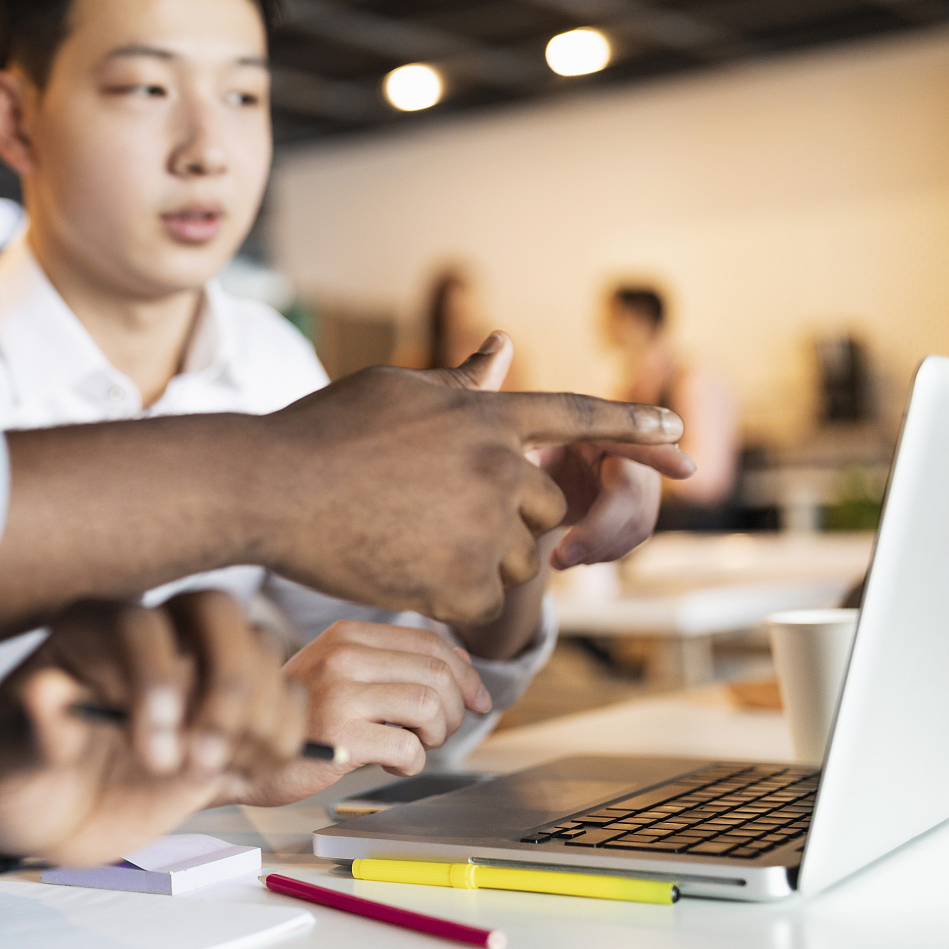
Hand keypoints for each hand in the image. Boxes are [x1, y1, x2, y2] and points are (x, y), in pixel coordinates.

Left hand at [0, 590, 304, 867]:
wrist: (41, 812)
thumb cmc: (11, 775)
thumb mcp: (2, 764)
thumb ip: (32, 732)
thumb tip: (44, 693)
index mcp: (88, 632)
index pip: (140, 626)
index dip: (156, 680)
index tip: (151, 753)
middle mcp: (151, 640)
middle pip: (218, 614)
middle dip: (228, 684)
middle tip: (202, 759)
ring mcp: (195, 674)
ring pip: (262, 652)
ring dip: (261, 718)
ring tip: (216, 774)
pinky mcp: (229, 718)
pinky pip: (285, 702)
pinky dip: (283, 740)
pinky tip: (240, 777)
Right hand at [227, 620, 489, 806]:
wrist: (236, 754)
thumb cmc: (295, 718)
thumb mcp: (339, 674)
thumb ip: (390, 664)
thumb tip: (462, 662)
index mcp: (345, 635)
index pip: (428, 641)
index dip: (465, 672)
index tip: (477, 700)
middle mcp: (342, 655)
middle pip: (436, 672)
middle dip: (454, 709)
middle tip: (440, 732)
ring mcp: (340, 692)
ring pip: (429, 705)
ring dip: (436, 734)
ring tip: (415, 745)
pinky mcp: (341, 734)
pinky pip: (409, 747)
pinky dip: (412, 761)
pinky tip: (390, 761)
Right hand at [250, 361, 683, 624]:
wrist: (271, 491)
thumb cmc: (321, 434)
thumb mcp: (396, 390)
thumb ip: (461, 382)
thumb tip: (503, 347)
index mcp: (486, 415)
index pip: (578, 415)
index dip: (633, 426)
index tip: (678, 438)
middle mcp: (498, 466)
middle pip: (544, 507)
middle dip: (505, 518)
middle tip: (430, 516)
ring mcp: (484, 526)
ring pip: (518, 560)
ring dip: (477, 561)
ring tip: (407, 539)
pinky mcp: (464, 582)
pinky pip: (484, 601)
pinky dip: (450, 597)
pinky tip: (401, 570)